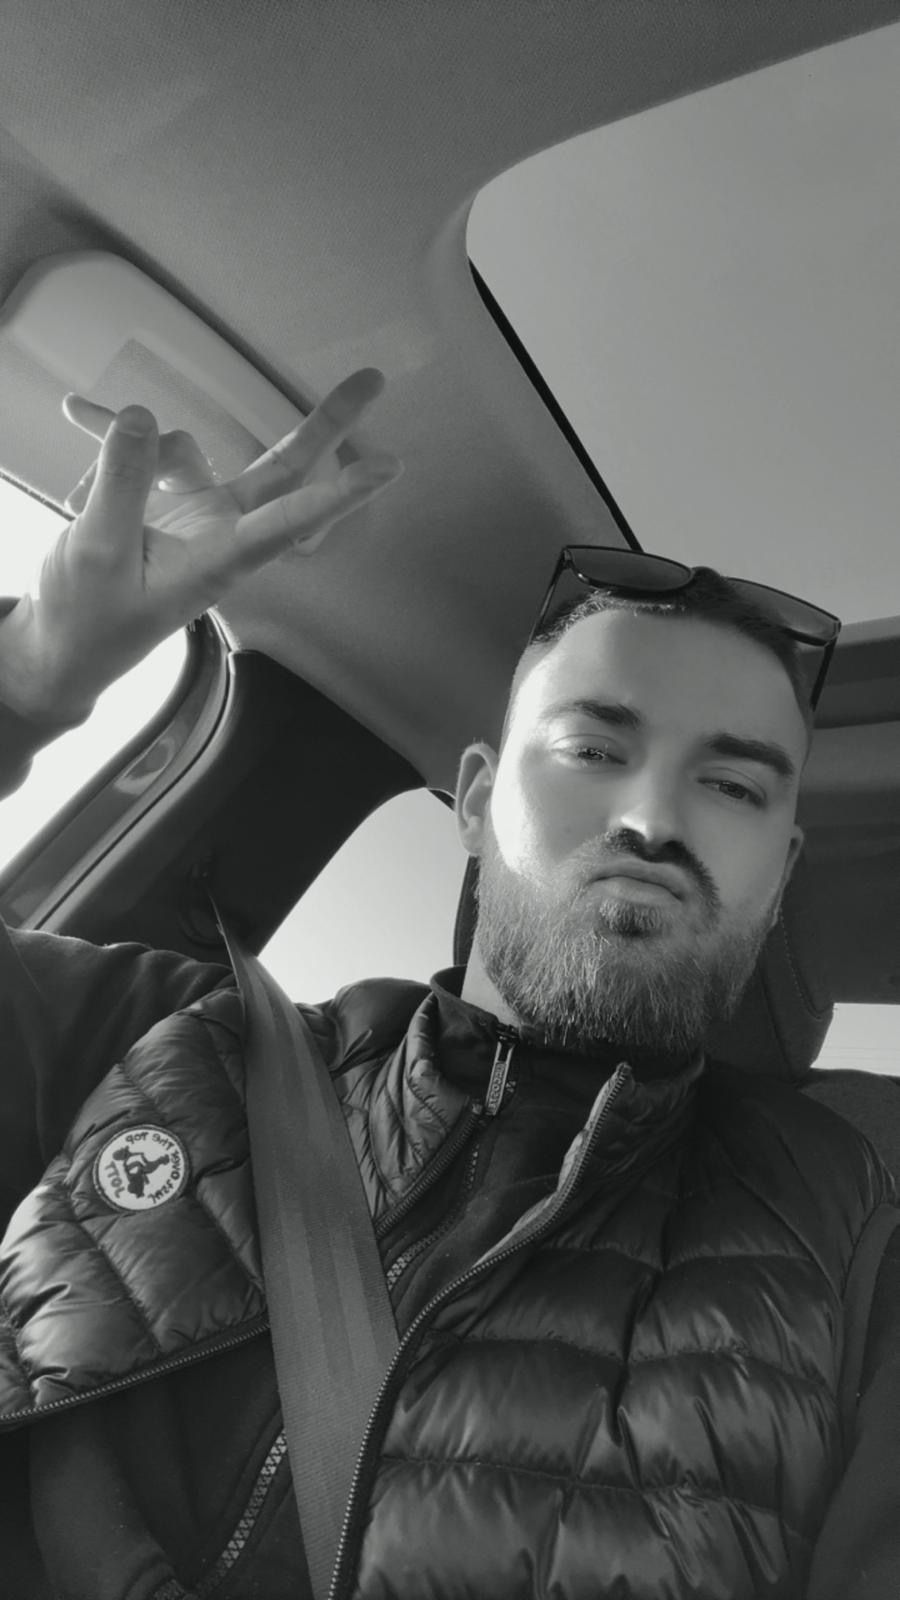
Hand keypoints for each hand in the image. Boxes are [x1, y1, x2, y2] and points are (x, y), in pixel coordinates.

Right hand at [0, 368, 400, 725]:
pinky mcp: (165, 499)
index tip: (389, 468)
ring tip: (73, 465)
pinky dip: (107, 439)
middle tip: (373, 381)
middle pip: (282, 468)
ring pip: (187, 449)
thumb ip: (124, 484)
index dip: (337, 494)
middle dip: (325, 423)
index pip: (287, 521)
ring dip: (134, 449)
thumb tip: (141, 416)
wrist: (64, 644)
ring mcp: (196, 512)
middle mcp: (220, 532)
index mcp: (218, 561)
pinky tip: (75, 415)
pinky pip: (142, 452)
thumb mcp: (98, 551)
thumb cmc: (90, 620)